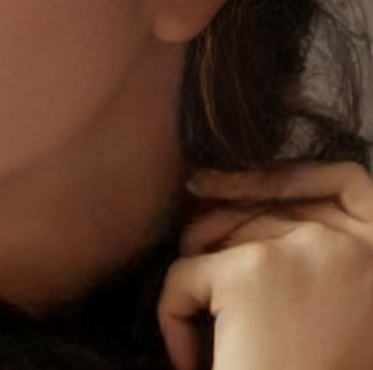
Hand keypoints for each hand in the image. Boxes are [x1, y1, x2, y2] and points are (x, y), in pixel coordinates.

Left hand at [158, 161, 372, 369]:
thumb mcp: (336, 315)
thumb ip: (311, 258)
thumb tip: (215, 195)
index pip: (348, 181)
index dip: (280, 175)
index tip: (213, 185)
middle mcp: (353, 245)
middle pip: (260, 206)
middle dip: (213, 239)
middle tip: (199, 299)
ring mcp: (301, 252)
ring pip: (213, 237)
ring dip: (194, 287)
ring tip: (208, 343)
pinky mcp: (251, 274)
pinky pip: (183, 274)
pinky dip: (173, 321)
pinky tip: (195, 366)